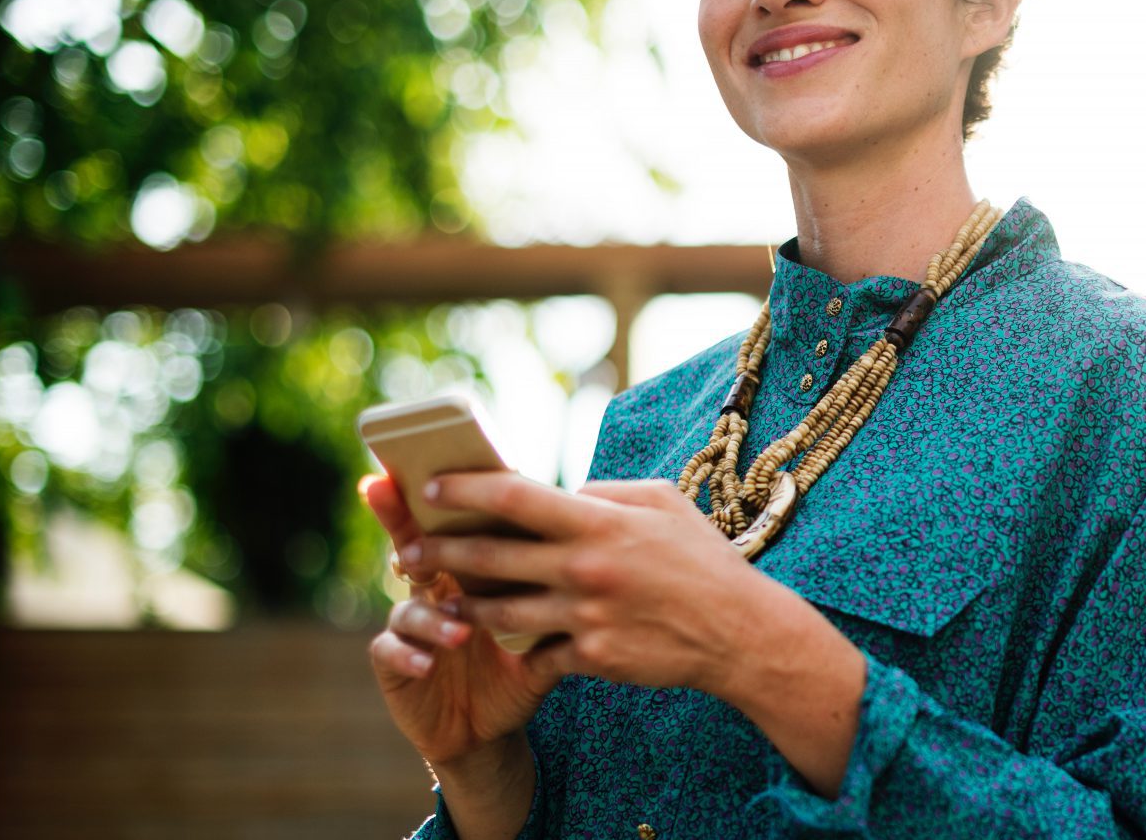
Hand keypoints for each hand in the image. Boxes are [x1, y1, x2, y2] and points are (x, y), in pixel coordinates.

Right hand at [361, 474, 558, 770]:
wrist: (493, 727)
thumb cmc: (522, 663)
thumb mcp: (546, 623)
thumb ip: (561, 583)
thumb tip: (600, 537)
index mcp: (470, 569)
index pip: (456, 523)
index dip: (443, 495)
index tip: (437, 468)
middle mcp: (434, 588)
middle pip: (412, 544)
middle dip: (400, 522)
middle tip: (402, 509)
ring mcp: (410, 624)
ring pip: (408, 606)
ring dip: (432, 615)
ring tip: (460, 630)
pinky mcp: (395, 663)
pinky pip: (390, 652)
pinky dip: (408, 655)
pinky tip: (426, 664)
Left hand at [410, 473, 868, 794]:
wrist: (739, 632)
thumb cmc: (701, 559)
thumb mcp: (662, 502)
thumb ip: (605, 493)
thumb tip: (563, 492)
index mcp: (599, 522)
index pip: (513, 496)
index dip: (464, 489)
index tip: (430, 487)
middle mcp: (584, 568)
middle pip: (489, 557)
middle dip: (438, 552)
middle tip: (407, 549)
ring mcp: (585, 616)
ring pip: (499, 612)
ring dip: (462, 604)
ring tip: (439, 599)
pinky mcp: (591, 658)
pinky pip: (537, 651)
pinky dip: (519, 645)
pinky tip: (499, 641)